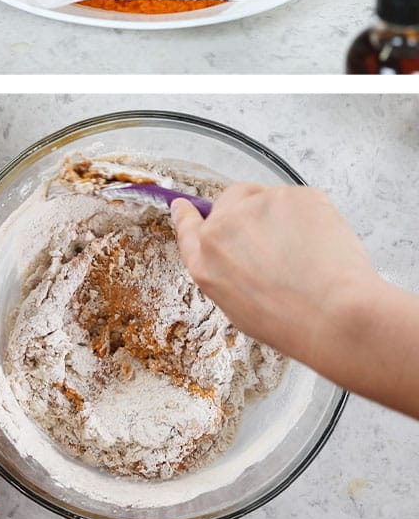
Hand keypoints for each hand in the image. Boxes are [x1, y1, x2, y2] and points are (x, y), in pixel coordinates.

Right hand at [170, 185, 377, 365]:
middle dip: (249, 212)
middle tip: (277, 239)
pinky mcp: (292, 196)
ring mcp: (256, 206)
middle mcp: (222, 228)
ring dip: (281, 214)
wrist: (334, 316)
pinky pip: (300, 199)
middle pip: (230, 200)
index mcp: (205, 261)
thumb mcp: (238, 308)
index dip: (189, 214)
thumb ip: (224, 271)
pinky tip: (321, 244)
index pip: (187, 226)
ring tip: (306, 251)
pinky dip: (311, 215)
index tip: (185, 205)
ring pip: (267, 197)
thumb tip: (232, 253)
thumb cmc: (292, 323)